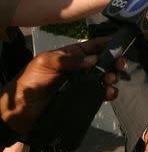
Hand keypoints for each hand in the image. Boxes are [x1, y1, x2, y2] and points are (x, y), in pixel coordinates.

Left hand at [0, 37, 125, 133]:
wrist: (22, 108)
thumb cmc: (32, 80)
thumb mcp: (46, 62)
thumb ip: (70, 60)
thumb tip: (94, 59)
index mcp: (72, 54)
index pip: (94, 45)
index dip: (108, 43)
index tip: (123, 43)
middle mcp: (80, 67)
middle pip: (104, 61)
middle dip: (115, 61)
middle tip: (120, 65)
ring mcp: (83, 82)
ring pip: (105, 76)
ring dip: (112, 76)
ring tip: (110, 80)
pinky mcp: (84, 97)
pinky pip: (101, 93)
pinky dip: (109, 92)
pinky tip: (109, 92)